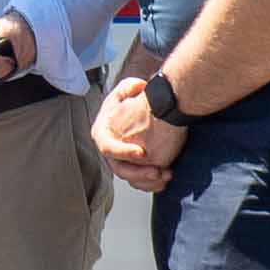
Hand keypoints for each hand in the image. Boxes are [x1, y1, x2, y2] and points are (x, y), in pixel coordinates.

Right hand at [91, 75, 184, 191]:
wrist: (148, 110)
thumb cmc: (135, 100)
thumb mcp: (128, 89)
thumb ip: (129, 86)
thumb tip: (137, 87)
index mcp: (102, 134)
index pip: (108, 148)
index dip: (124, 152)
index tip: (142, 153)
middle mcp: (110, 152)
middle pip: (120, 169)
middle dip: (139, 172)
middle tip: (157, 171)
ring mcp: (121, 162)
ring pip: (132, 179)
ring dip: (148, 181)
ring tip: (166, 175)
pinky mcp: (134, 169)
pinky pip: (141, 182)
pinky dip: (153, 183)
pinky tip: (166, 179)